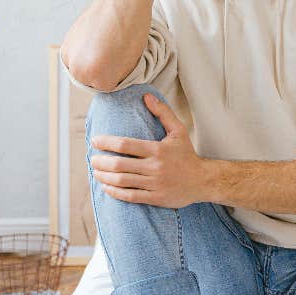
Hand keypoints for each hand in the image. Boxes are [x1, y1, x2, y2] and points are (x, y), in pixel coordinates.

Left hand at [90, 93, 207, 208]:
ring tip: (96, 172)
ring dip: (105, 177)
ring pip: (122, 181)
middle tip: (92, 159)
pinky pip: (131, 196)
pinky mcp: (156, 198)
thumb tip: (146, 97)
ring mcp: (155, 184)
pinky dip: (115, 192)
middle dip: (101, 162)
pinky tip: (107, 187)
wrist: (203, 181)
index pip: (125, 145)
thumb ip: (162, 113)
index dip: (106, 143)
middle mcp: (155, 167)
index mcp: (158, 149)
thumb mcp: (179, 131)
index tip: (95, 141)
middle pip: (120, 164)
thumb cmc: (187, 155)